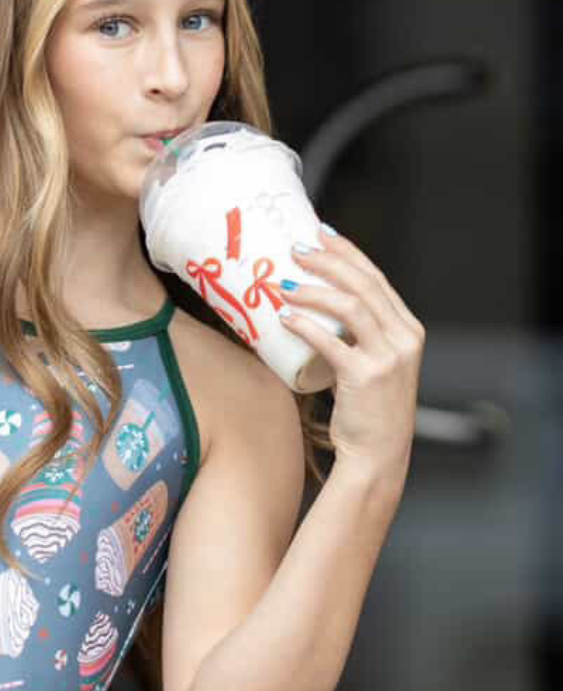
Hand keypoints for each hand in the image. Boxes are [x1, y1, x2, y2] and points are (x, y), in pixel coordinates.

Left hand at [277, 227, 425, 492]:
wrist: (378, 455)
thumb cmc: (366, 409)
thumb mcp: (371, 364)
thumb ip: (354, 337)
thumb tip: (308, 308)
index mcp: (408, 329)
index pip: (377, 278)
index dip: (347, 252)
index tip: (320, 235)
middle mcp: (404, 338)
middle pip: (364, 283)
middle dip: (328, 261)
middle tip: (294, 250)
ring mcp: (388, 357)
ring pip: (351, 306)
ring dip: (313, 290)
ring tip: (283, 285)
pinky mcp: (366, 377)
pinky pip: (332, 343)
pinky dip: (306, 326)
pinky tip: (284, 318)